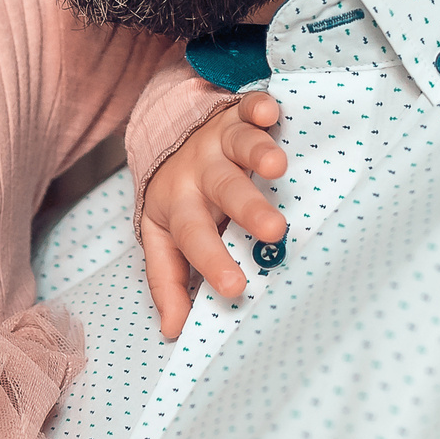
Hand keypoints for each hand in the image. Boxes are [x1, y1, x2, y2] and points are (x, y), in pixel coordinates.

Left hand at [139, 93, 287, 340]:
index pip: (195, 237)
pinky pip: (248, 107)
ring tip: (278, 166)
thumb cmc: (178, 195)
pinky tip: (271, 110)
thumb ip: (168, 279)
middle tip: (274, 231)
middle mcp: (200, 172)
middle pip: (223, 190)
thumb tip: (174, 331)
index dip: (212, 262)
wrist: (167, 129)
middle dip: (248, 209)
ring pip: (239, 146)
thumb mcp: (161, 236)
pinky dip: (258, 107)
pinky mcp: (238, 114)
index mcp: (181, 205)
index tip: (236, 289)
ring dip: (257, 152)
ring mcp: (220, 140)